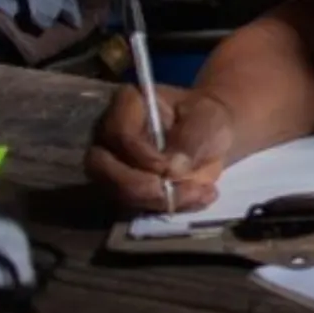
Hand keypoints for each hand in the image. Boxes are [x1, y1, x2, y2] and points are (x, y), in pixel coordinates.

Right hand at [85, 86, 234, 213]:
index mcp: (128, 104)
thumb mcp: (209, 119)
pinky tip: (198, 198)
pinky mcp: (123, 188)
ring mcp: (112, 164)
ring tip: (199, 192)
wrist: (213, 136)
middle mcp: (109, 135)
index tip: (169, 167)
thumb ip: (192, 139)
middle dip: (137, 186)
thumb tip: (171, 169)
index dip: (141, 155)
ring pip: (115, 191)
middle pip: (100, 167)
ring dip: (156, 200)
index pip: (118, 133)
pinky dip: (167, 207)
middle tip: (173, 191)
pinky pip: (133, 206)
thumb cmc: (206, 119)